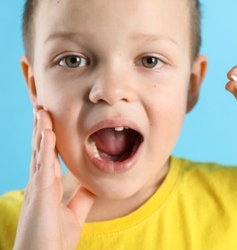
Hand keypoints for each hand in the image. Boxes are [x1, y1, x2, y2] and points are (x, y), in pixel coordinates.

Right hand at [13, 108, 95, 249]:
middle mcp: (39, 184)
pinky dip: (44, 148)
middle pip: (40, 150)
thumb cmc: (53, 240)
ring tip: (42, 110)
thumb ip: (82, 198)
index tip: (49, 120)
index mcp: (46, 187)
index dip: (48, 138)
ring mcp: (37, 188)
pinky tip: (47, 132)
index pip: (47, 156)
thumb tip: (93, 184)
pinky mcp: (39, 195)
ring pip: (38, 152)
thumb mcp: (74, 214)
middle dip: (41, 128)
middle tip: (42, 107)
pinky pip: (42, 166)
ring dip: (41, 130)